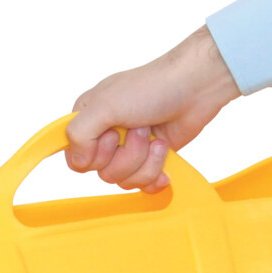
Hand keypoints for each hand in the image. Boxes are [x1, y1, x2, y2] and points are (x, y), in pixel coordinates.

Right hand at [65, 25, 240, 193]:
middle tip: (141, 128)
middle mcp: (106, 136)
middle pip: (103, 173)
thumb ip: (79, 133)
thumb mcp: (105, 105)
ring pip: (125, 180)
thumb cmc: (151, 87)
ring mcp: (129, 150)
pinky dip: (156, 175)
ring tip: (156, 138)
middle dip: (128, 155)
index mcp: (88, 120)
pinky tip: (164, 159)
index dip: (95, 155)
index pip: (76, 159)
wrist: (195, 88)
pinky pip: (143, 185)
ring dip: (145, 161)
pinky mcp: (150, 160)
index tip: (111, 135)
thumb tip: (77, 161)